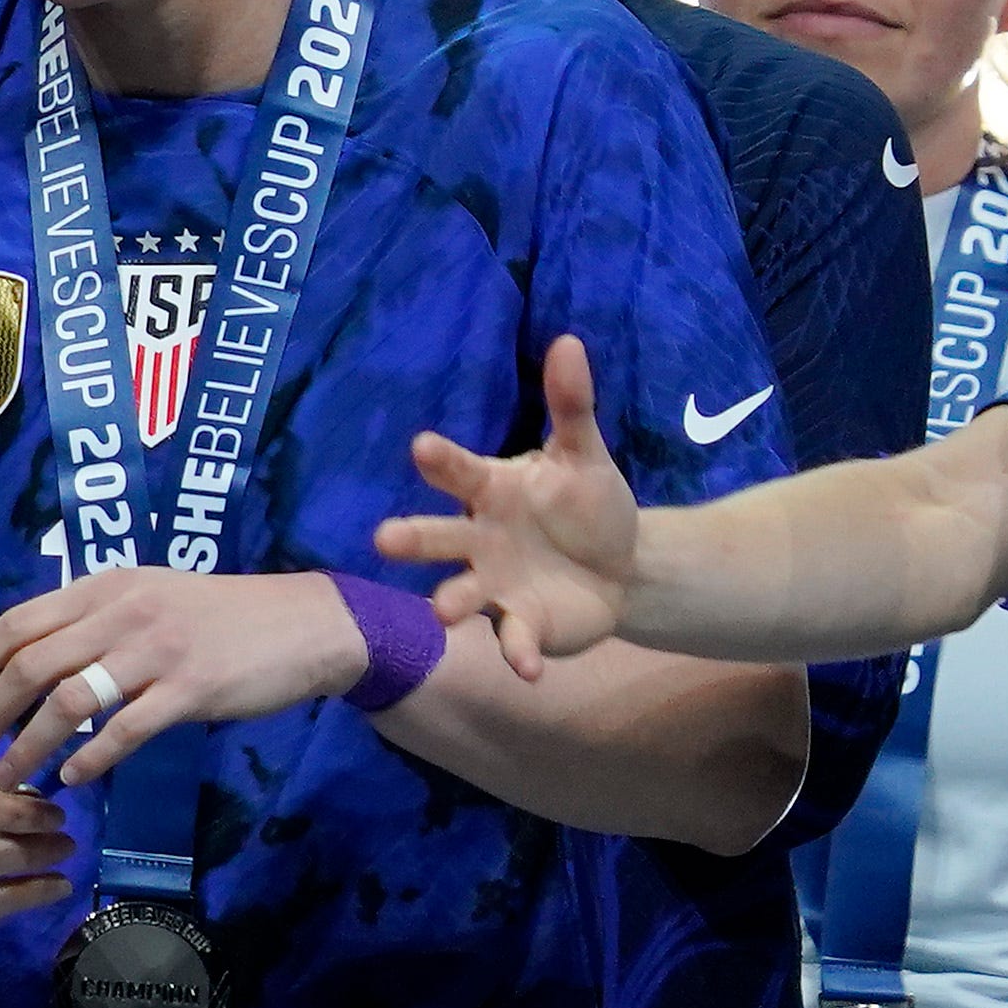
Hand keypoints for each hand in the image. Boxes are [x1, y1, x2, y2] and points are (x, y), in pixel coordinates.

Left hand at [0, 568, 374, 783]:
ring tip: (8, 778)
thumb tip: (36, 659)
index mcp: (104, 587)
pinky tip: (72, 778)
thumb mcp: (149, 596)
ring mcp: (155, 651)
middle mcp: (121, 612)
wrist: (305, 624)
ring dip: (28, 745)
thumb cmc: (222, 616)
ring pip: (67, 701)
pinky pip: (124, 729)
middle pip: (29, 664)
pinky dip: (89, 757)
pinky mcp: (190, 690)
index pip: (17, 622)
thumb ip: (95, 620)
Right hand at [377, 333, 641, 675]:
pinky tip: (528, 667)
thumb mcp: (586, 455)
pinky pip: (513, 639)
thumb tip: (568, 341)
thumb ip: (571, 405)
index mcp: (490, 492)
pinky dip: (518, 652)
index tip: (421, 447)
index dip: (441, 462)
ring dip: (451, 602)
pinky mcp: (522, 625)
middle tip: (385, 539)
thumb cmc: (588, 505)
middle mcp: (478, 540)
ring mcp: (495, 586)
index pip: (459, 473)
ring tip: (441, 612)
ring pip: (461, 593)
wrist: (622, 568)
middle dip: (411, 539)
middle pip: (437, 537)